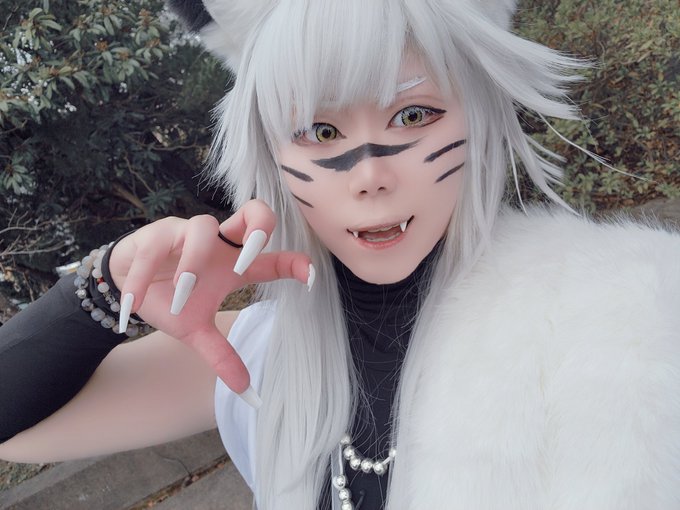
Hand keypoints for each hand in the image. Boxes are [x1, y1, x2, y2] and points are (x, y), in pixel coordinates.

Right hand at [108, 200, 312, 403]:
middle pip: (252, 212)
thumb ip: (223, 354)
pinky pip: (153, 247)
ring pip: (201, 228)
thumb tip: (248, 393)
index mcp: (235, 261)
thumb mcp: (198, 328)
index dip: (293, 262)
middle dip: (258, 225)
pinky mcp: (153, 235)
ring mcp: (186, 233)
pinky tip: (135, 302)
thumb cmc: (173, 298)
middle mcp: (218, 241)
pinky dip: (144, 275)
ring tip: (183, 291)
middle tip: (251, 259)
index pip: (272, 257)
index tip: (309, 276)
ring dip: (194, 262)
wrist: (126, 285)